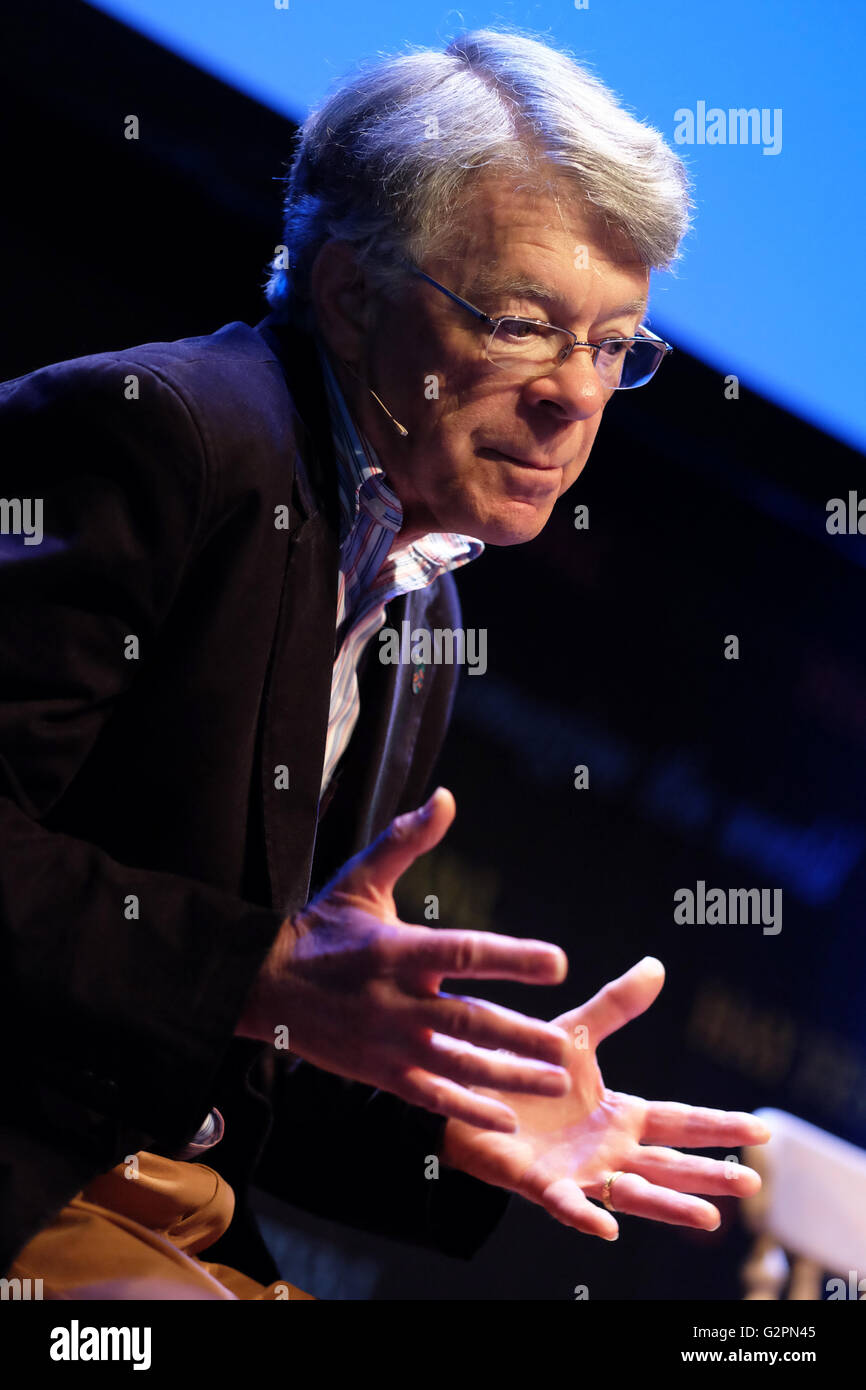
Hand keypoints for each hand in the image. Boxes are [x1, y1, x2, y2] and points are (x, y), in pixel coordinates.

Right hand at [236, 787, 574, 1130]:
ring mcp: (388, 1042)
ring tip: (556, 1082)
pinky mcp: (379, 1072)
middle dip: (522, 1036)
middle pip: (470, 1021)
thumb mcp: (361, 880)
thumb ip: (406, 841)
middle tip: (568, 1046)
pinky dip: (467, 1111)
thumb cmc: (322, 929)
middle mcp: (396, 1000)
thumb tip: (446, 799)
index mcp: (398, 950)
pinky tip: (505, 1120)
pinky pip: (430, 1096)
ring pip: (458, 1065)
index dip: (510, 958)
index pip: (464, 953)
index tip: (556, 962)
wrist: (262, 986)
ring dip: (509, 1078)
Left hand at [439, 957, 770, 1237]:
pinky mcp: (538, 1184)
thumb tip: (656, 964)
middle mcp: (607, 1152)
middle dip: (709, 1175)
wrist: (463, 1093)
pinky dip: (586, 1216)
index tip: (764, 1132)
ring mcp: (577, 1173)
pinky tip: (609, 1227)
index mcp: (620, 1118)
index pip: (679, 1123)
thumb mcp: (574, 1033)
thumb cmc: (523, 1070)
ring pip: (632, 1194)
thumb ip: (613, 1007)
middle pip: (668, 1165)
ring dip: (669, 1206)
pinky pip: (566, 1204)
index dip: (720, 1127)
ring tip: (708, 1218)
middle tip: (752, 1185)